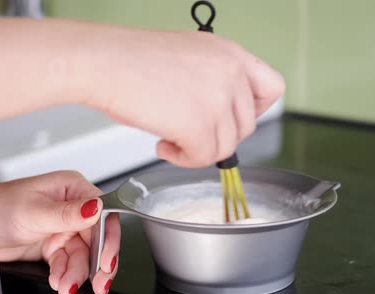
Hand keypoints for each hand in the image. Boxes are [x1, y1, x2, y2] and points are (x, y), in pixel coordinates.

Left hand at [0, 171, 119, 293]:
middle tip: (99, 282)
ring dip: (77, 274)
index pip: (104, 214)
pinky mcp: (53, 246)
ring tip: (66, 287)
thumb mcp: (34, 211)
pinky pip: (68, 264)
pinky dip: (66, 276)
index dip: (109, 239)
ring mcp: (64, 228)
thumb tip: (97, 208)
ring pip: (83, 256)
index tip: (107, 260)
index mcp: (73, 189)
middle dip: (96, 263)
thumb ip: (67, 214)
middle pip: (98, 238)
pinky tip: (59, 282)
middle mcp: (72, 208)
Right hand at [85, 27, 284, 167]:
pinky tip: (164, 144)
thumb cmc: (131, 60)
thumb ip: (214, 81)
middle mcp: (231, 73)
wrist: (101, 61)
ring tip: (172, 139)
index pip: (273, 88)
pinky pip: (204, 159)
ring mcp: (217, 99)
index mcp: (231, 53)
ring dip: (198, 150)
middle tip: (191, 133)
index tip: (232, 118)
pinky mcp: (199, 125)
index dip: (255, 110)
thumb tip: (223, 116)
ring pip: (225, 147)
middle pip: (247, 126)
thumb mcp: (189, 58)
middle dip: (218, 136)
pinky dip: (184, 159)